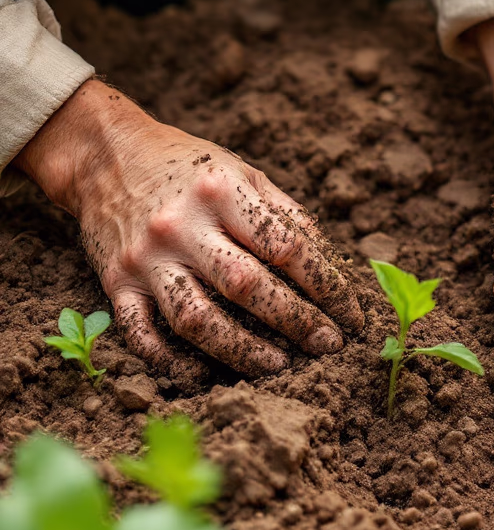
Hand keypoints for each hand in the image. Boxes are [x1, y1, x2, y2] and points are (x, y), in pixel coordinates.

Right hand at [15, 81, 364, 375]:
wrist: (106, 156)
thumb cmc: (190, 168)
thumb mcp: (245, 173)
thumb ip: (287, 216)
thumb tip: (333, 268)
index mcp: (222, 193)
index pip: (288, 248)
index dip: (328, 287)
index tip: (352, 315)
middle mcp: (181, 225)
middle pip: (246, 286)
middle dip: (296, 322)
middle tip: (329, 346)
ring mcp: (145, 258)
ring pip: (196, 318)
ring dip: (242, 351)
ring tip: (280, 365)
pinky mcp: (115, 282)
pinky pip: (141, 333)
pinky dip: (172, 361)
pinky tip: (206, 374)